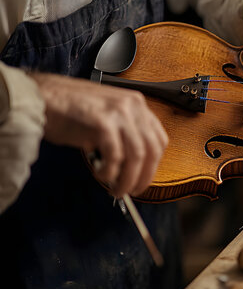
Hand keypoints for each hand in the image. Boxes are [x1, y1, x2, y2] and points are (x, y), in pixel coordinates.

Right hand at [31, 73, 167, 196]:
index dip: (153, 164)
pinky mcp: (103, 122)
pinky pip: (116, 156)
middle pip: (151, 150)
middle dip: (144, 176)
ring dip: (128, 179)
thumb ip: (123, 134)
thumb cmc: (67, 110)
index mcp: (136, 104)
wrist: (38, 97)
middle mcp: (132, 106)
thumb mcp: (106, 117)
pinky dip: (110, 171)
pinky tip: (102, 175)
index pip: (158, 139)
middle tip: (132, 191)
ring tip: (116, 189)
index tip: (144, 178)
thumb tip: (132, 166)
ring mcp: (119, 112)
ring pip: (137, 156)